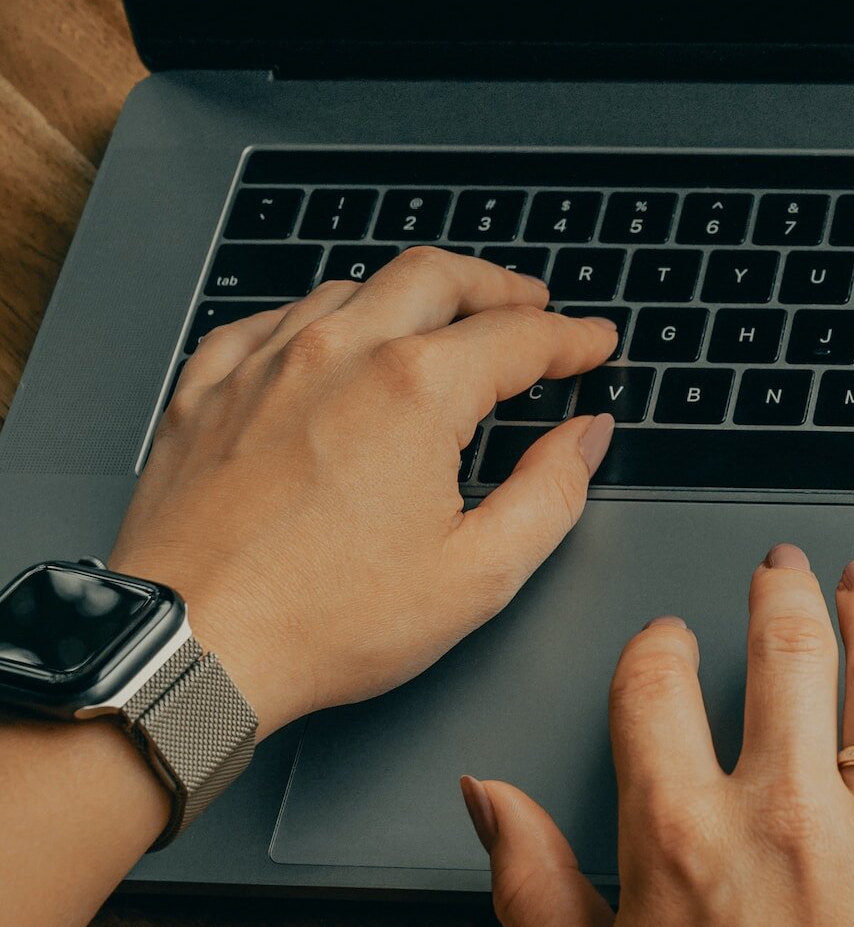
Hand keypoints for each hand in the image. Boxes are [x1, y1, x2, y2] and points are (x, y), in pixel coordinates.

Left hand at [109, 247, 619, 733]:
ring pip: (352, 288)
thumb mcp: (477, 574)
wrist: (187, 649)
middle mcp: (338, 354)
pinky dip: (315, 318)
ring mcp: (264, 366)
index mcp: (415, 390)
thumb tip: (584, 439)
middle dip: (497, 286)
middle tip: (530, 304)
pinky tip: (326, 342)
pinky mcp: (205, 392)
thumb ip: (550, 492)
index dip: (571, 338)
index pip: (519, 336)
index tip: (593, 344)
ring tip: (438, 319)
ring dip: (410, 294)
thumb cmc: (321, 622)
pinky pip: (266, 322)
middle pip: (435, 277)